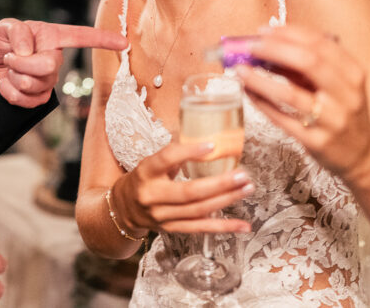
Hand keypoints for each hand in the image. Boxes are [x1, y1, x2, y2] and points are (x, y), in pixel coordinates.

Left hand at [0, 19, 126, 107]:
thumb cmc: (2, 42)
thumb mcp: (4, 27)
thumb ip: (17, 32)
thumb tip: (28, 51)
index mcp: (52, 36)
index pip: (81, 36)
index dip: (103, 39)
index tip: (124, 42)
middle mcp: (54, 57)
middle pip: (49, 66)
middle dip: (24, 64)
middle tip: (10, 58)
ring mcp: (49, 79)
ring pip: (36, 85)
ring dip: (14, 77)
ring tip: (8, 67)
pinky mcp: (40, 97)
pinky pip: (28, 101)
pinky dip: (9, 93)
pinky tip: (5, 83)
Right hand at [112, 142, 252, 235]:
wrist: (123, 208)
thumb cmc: (144, 179)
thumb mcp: (152, 163)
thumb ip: (175, 155)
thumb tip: (209, 141)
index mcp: (146, 172)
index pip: (167, 159)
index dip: (189, 152)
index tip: (212, 145)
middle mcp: (152, 195)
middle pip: (189, 191)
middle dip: (219, 184)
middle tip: (242, 174)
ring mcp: (162, 216)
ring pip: (198, 210)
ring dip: (226, 200)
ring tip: (247, 188)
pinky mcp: (172, 229)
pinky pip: (201, 229)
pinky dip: (224, 227)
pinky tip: (243, 225)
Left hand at [236, 24, 369, 180]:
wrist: (362, 154)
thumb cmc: (341, 110)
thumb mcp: (335, 84)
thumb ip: (307, 65)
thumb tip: (267, 46)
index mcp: (353, 73)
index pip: (321, 43)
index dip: (289, 33)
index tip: (265, 30)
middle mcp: (347, 95)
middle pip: (309, 62)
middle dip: (275, 50)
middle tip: (250, 46)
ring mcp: (333, 120)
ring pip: (290, 94)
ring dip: (260, 79)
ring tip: (240, 69)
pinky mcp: (317, 142)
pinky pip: (282, 119)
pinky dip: (261, 103)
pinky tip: (248, 92)